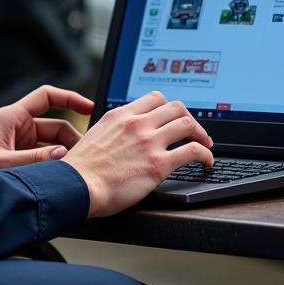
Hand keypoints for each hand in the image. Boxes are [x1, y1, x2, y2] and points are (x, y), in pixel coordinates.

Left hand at [0, 85, 92, 171]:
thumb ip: (35, 161)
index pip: (48, 97)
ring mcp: (19, 141)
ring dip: (63, 157)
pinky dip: (53, 166)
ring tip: (75, 172)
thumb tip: (64, 156)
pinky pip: (43, 157)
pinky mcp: (18, 155)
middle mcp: (18, 126)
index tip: (89, 107)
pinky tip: (61, 179)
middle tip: (86, 157)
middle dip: (72, 140)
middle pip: (56, 125)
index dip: (70, 99)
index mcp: (13, 117)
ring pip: (52, 144)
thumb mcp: (4, 164)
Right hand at [61, 91, 212, 217]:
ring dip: (201, 134)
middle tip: (193, 131)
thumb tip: (122, 135)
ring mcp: (149, 142)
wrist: (76, 186)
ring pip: (187, 124)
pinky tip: (207, 161)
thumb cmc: (81, 168)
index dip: (169, 107)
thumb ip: (114, 130)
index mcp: (120, 115)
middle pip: (175, 107)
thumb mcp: (95, 135)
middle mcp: (137, 123)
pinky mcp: (158, 164)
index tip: (173, 118)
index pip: (155, 98)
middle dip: (189, 118)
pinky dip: (206, 154)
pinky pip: (193, 151)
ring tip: (205, 144)